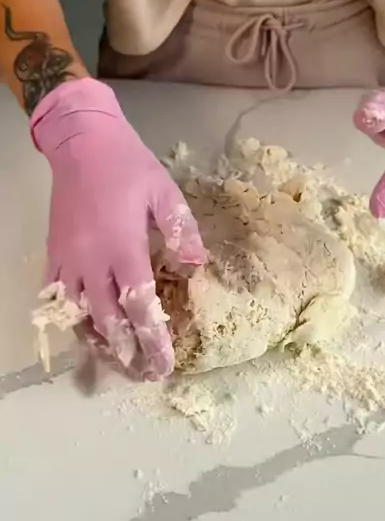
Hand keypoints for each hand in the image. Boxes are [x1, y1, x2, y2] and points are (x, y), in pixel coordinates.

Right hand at [31, 78, 205, 377]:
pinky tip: (84, 333)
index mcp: (123, 248)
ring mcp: (68, 261)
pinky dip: (70, 321)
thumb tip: (196, 267)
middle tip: (145, 376)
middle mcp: (91, 262)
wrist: (81, 144)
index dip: (152, 341)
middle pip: (108, 322)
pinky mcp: (53, 255)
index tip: (164, 366)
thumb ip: (183, 231)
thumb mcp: (165, 192)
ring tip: (117, 364)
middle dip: (127, 354)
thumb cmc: (128, 167)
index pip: (140, 307)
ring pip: (78, 316)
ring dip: (98, 344)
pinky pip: (55, 298)